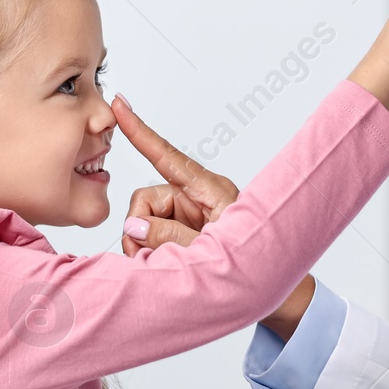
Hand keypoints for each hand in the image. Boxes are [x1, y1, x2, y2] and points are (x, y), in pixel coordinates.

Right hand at [109, 94, 239, 255]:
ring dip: (144, 244)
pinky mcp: (184, 229)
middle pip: (146, 200)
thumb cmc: (252, 259)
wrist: (268, 282)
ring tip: (162, 263)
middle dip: (138, 229)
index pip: (167, 155)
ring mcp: (190, 214)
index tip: (121, 106)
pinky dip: (150, 249)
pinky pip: (153, 233)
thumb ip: (170, 236)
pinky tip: (162, 262)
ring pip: (145, 220)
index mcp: (211, 190)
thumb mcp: (211, 247)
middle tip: (145, 255)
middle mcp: (197, 197)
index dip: (140, 131)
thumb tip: (134, 226)